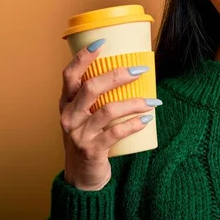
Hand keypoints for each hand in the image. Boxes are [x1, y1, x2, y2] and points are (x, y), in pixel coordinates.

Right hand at [59, 39, 159, 189]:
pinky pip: (116, 133)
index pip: (70, 75)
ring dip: (134, 102)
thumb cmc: (87, 139)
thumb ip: (96, 98)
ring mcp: (79, 134)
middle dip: (117, 76)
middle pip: (91, 88)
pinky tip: (147, 120)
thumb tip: (128, 73)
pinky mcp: (92, 150)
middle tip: (140, 70)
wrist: (81, 178)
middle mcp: (69, 116)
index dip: (83, 57)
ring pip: (107, 110)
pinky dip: (134, 125)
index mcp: (66, 104)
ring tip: (153, 100)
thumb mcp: (83, 117)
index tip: (102, 42)